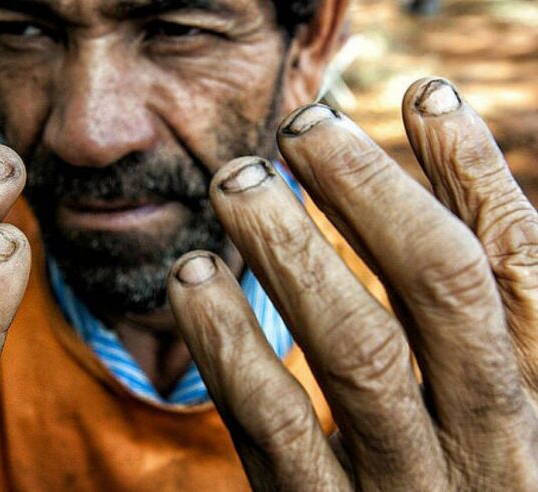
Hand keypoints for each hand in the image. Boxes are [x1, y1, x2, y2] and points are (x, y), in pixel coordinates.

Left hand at [168, 78, 537, 489]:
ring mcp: (406, 489)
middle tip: (303, 126)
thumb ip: (459, 321)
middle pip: (441, 290)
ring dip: (292, 250)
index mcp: (530, 405)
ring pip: (358, 350)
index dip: (475, 174)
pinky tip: (193, 277)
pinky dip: (230, 342)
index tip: (424, 95)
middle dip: (373, 191)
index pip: (519, 270)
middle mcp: (489, 447)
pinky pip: (276, 425)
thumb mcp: (473, 406)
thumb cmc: (442, 484)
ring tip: (237, 181)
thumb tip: (441, 179)